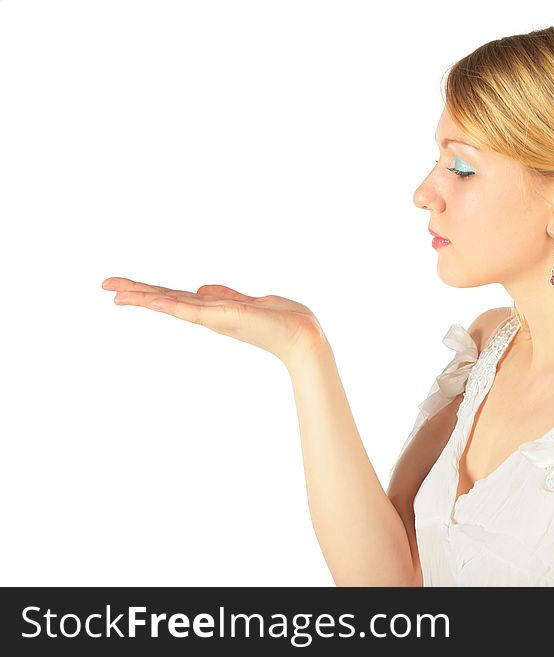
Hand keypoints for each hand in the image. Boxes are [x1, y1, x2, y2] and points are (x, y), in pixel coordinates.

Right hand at [102, 277, 326, 363]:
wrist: (304, 337)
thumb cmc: (284, 321)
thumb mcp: (251, 301)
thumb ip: (225, 295)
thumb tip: (200, 289)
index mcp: (215, 308)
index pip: (176, 297)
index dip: (150, 291)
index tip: (124, 287)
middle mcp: (211, 314)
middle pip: (167, 300)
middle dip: (137, 292)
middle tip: (106, 285)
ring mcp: (216, 318)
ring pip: (173, 304)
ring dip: (145, 296)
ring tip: (116, 291)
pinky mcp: (226, 318)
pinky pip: (193, 311)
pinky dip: (172, 305)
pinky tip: (151, 300)